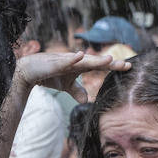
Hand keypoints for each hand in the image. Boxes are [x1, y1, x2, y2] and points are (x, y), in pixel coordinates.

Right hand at [14, 50, 129, 104]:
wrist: (28, 70)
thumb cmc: (48, 74)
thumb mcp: (65, 85)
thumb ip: (77, 91)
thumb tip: (87, 100)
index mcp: (80, 66)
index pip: (100, 66)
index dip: (114, 66)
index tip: (129, 67)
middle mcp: (76, 61)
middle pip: (96, 62)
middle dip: (110, 63)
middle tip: (126, 64)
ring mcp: (65, 60)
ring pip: (83, 60)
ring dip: (96, 59)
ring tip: (109, 59)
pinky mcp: (54, 63)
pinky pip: (65, 61)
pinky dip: (72, 59)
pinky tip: (79, 56)